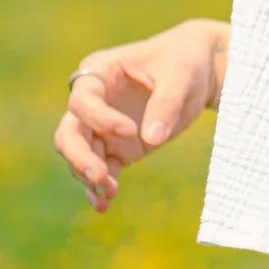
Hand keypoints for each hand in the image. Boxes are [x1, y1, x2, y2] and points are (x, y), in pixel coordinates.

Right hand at [53, 17, 228, 214]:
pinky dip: (99, 187)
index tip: (130, 130)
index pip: (83, 100)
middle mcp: (94, 100)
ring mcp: (103, 126)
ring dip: (90, 176)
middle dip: (79, 156)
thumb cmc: (185, 62)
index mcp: (100, 71)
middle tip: (99, 175)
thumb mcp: (182, 76)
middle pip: (69, 132)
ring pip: (80, 156)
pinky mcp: (118, 147)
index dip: (100, 119)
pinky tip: (104, 205)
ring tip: (110, 193)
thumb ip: (166, 104)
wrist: (199, 71)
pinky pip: (101, 169)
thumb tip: (151, 138)